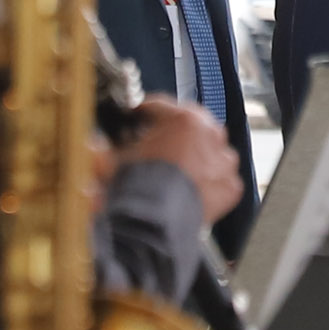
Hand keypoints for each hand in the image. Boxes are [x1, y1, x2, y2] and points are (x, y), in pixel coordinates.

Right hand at [119, 95, 242, 224]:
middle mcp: (209, 134)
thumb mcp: (114, 159)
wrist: (157, 223)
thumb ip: (106, 147)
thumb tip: (97, 146)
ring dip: (195, 157)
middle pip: (191, 126)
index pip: (160, 106)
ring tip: (175, 173)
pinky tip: (191, 191)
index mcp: (182, 119)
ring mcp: (223, 161)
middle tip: (158, 149)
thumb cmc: (138, 189)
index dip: (144, 114)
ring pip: (210, 151)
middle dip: (175, 135)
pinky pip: (220, 179)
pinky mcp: (231, 186)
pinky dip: (208, 183)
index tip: (138, 120)